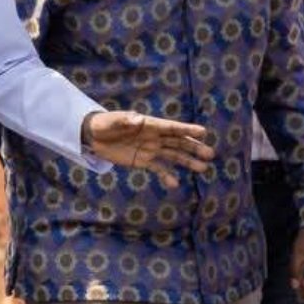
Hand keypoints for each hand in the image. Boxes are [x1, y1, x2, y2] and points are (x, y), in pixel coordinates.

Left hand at [80, 107, 215, 173]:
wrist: (94, 136)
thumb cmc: (105, 124)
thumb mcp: (113, 121)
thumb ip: (126, 121)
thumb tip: (138, 119)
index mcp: (150, 125)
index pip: (172, 128)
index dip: (187, 130)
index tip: (203, 132)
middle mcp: (155, 137)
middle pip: (178, 142)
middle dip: (194, 148)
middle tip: (210, 154)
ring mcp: (150, 149)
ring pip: (173, 156)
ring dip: (187, 162)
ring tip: (202, 168)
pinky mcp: (143, 161)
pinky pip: (158, 168)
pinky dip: (166, 175)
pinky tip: (175, 184)